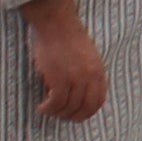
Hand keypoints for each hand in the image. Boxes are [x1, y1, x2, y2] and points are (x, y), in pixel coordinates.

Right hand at [22, 0, 107, 122]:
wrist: (58, 24)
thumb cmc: (69, 38)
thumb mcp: (88, 57)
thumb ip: (88, 74)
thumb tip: (81, 95)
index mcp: (99, 72)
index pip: (98, 102)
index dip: (86, 112)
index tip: (75, 115)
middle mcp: (90, 78)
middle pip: (84, 109)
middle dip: (72, 116)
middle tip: (60, 115)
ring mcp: (75, 79)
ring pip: (68, 108)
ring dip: (57, 113)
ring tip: (48, 110)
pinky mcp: (59, 79)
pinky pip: (55, 103)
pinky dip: (48, 108)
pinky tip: (42, 107)